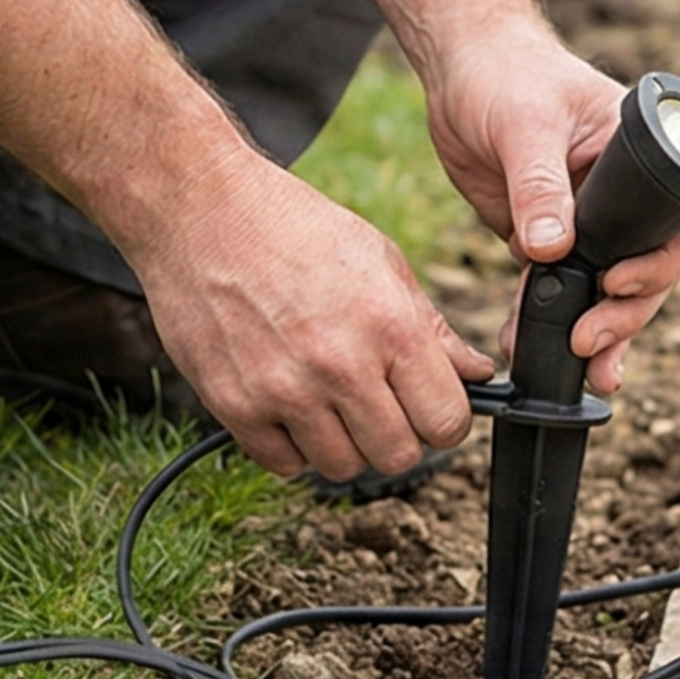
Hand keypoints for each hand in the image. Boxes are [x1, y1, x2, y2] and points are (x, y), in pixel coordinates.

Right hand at [133, 149, 493, 479]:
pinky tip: (292, 403)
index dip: (445, 419)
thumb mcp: (381, 260)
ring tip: (331, 397)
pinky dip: (294, 445)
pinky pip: (284, 465)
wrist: (203, 210)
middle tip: (380, 401)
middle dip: (399, 435)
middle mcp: (340, 366)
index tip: (431, 405)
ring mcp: (284, 391)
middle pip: (398, 457)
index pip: (447, 422)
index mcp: (389, 326)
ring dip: (345, 442)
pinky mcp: (234, 406)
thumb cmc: (295, 227)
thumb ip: (432, 327)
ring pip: (342, 468)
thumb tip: (476, 372)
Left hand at [425, 14, 679, 392]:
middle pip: (645, 266)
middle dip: (626, 311)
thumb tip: (551, 250)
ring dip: (596, 327)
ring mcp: (583, 217)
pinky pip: (556, 284)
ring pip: (603, 284)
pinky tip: (535, 347)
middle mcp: (619, 192)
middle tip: (593, 341)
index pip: (671, 221)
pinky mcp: (543, 234)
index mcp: (637, 155)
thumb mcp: (524, 125)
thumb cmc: (504, 73)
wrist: (458, 71)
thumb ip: (539, 186)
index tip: (618, 284)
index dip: (656, 264)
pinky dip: (548, 317)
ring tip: (586, 366)